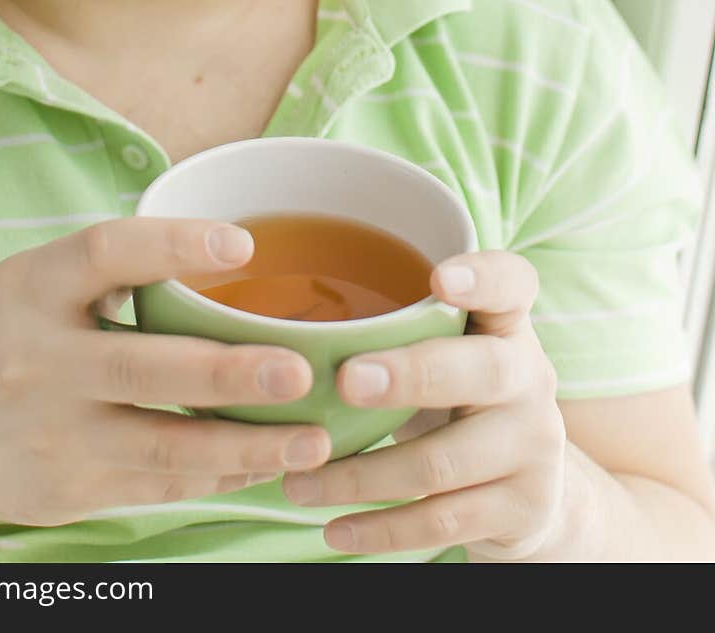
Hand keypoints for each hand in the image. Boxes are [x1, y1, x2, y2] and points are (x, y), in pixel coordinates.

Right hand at [0, 217, 330, 530]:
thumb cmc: (9, 340)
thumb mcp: (32, 284)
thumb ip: (110, 267)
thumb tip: (230, 242)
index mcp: (30, 288)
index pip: (103, 253)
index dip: (174, 245)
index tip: (243, 244)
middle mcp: (36, 360)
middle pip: (142, 365)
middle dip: (227, 372)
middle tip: (300, 370)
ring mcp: (52, 433)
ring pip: (162, 444)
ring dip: (245, 446)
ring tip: (312, 440)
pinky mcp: (71, 488)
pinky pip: (159, 484)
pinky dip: (219, 475)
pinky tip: (267, 465)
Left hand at [281, 250, 566, 559]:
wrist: (533, 493)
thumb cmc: (460, 400)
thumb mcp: (449, 354)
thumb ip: (396, 330)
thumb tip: (274, 324)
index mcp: (507, 327)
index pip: (513, 283)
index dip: (483, 276)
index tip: (439, 276)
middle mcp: (529, 380)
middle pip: (482, 371)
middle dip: (412, 375)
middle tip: (346, 381)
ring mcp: (532, 447)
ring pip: (443, 462)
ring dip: (361, 475)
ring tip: (297, 481)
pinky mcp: (520, 509)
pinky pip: (442, 522)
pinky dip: (381, 530)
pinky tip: (334, 530)